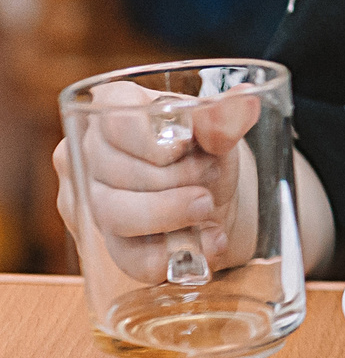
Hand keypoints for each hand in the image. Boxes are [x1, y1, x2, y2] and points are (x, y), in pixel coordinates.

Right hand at [54, 81, 264, 281]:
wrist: (215, 194)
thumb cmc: (205, 149)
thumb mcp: (219, 128)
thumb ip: (226, 117)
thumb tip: (243, 101)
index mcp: (113, 106)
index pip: (115, 120)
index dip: (152, 139)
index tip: (184, 147)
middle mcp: (89, 150)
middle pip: (113, 169)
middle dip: (173, 177)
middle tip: (211, 175)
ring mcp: (89, 200)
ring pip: (114, 213)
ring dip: (171, 213)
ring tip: (207, 207)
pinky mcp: (105, 244)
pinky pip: (127, 256)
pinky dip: (172, 253)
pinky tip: (205, 241)